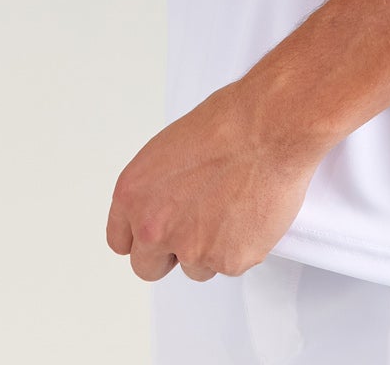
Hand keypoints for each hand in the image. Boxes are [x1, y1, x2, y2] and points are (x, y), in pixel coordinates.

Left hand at [105, 76, 324, 282]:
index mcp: (133, 194)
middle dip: (170, 252)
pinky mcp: (227, 261)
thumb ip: (159, 188)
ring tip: (233, 207)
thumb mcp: (171, 148)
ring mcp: (190, 248)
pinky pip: (231, 264)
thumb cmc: (229, 122)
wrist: (269, 127)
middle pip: (147, 267)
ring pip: (195, 267)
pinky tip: (250, 212)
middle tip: (196, 226)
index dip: (141, 238)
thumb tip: (168, 202)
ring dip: (210, 247)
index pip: (120, 240)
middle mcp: (153, 227)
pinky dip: (242, 245)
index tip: (156, 234)